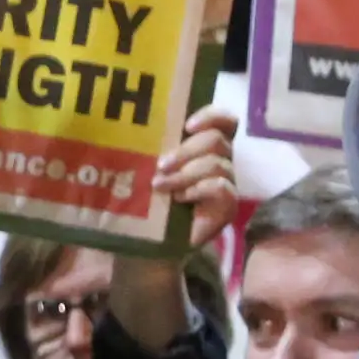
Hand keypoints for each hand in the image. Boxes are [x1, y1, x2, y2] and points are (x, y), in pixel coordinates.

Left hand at [155, 109, 241, 245]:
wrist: (152, 242)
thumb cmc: (148, 200)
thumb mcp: (146, 169)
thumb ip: (150, 149)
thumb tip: (131, 127)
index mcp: (203, 146)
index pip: (223, 121)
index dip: (211, 116)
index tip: (187, 125)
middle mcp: (220, 160)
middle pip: (217, 140)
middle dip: (187, 150)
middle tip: (161, 165)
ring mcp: (226, 183)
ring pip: (217, 164)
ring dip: (185, 173)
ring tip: (160, 185)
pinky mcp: (228, 205)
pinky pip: (221, 187)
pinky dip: (198, 189)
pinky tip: (180, 198)